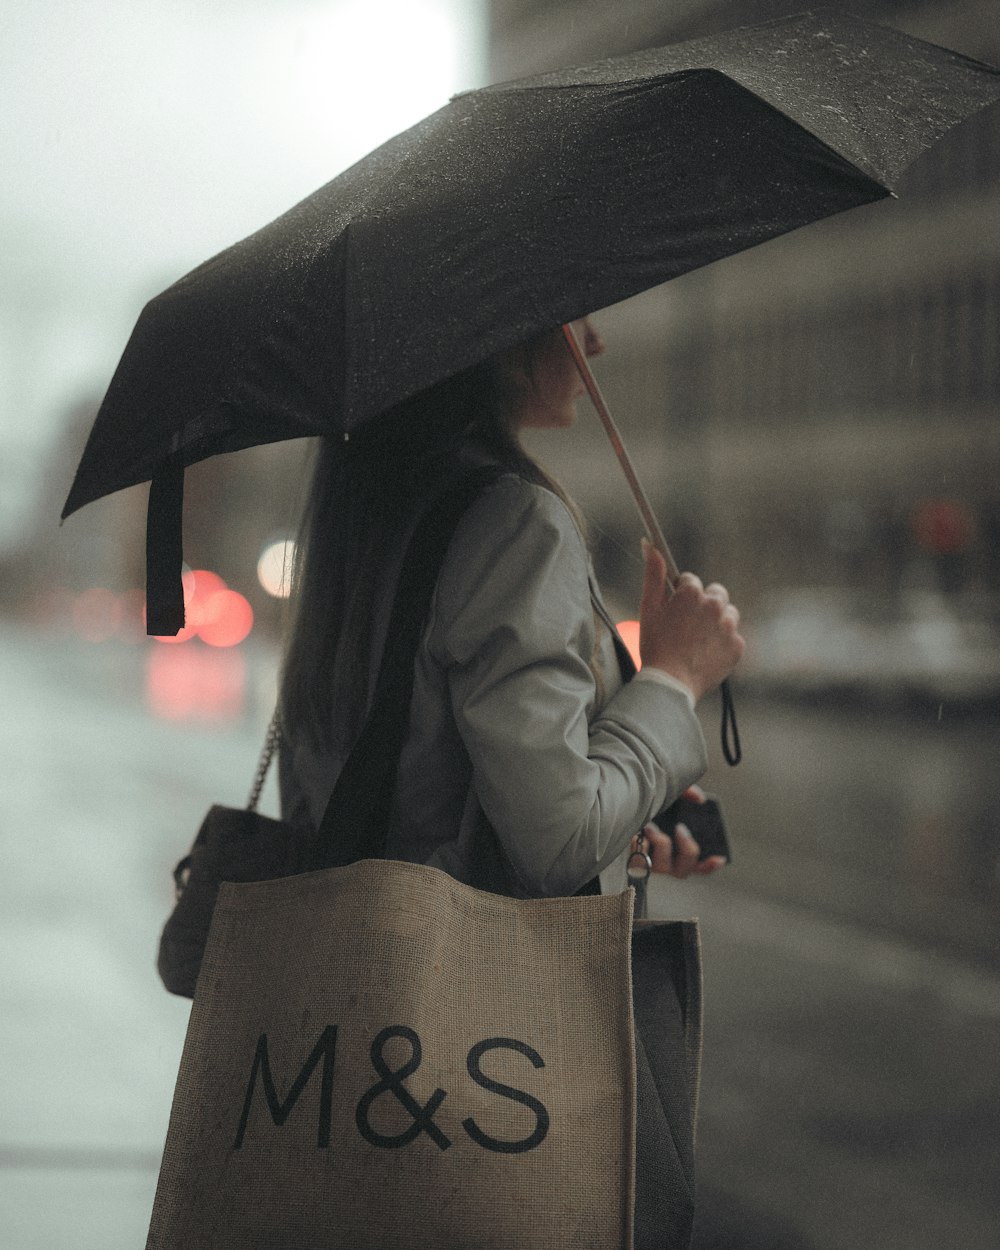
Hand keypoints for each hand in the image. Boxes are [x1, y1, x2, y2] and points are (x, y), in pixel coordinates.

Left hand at [630, 786, 725, 878]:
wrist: (623, 805)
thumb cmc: (653, 804)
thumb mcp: (672, 795)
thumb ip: (687, 792)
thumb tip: (699, 798)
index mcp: (682, 851)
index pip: (701, 866)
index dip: (711, 865)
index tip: (718, 858)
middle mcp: (669, 862)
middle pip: (684, 870)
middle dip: (686, 850)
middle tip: (679, 828)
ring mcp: (652, 864)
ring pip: (662, 867)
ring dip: (660, 846)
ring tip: (651, 827)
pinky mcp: (634, 861)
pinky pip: (639, 862)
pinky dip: (639, 847)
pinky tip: (636, 834)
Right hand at [639, 543, 744, 701]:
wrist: (670, 684)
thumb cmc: (655, 645)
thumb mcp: (648, 607)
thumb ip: (652, 573)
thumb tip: (650, 544)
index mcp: (692, 593)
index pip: (690, 582)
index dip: (680, 596)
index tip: (673, 610)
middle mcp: (715, 605)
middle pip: (714, 593)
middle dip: (703, 604)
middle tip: (687, 624)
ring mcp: (728, 626)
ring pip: (727, 613)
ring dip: (715, 621)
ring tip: (697, 640)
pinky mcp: (737, 646)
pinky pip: (732, 636)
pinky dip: (722, 642)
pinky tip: (705, 653)